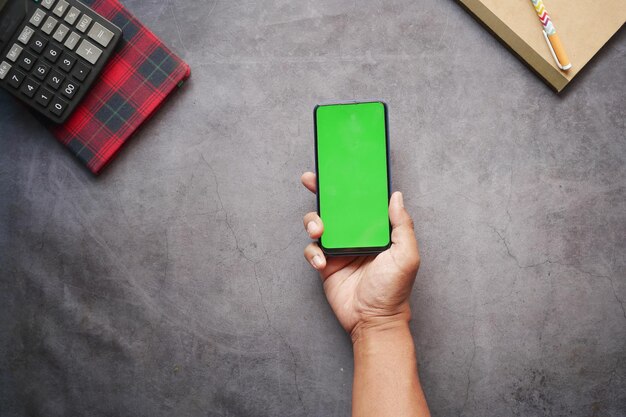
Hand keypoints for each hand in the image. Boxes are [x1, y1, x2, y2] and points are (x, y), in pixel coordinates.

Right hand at [301, 172, 420, 340]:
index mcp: (376, 230)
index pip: (362, 201)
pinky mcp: (326, 265)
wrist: (373, 320)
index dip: (350, 185)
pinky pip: (312, 250)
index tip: (339, 169)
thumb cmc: (394, 290)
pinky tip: (323, 263)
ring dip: (313, 221)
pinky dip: (313, 253)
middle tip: (311, 180)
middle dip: (321, 191)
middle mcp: (356, 235)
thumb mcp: (406, 256)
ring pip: (319, 224)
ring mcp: (339, 249)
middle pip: (335, 207)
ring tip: (318, 230)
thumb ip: (402, 225)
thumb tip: (396, 196)